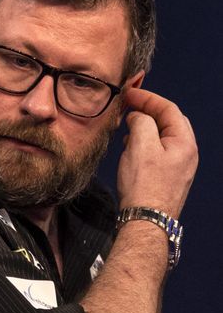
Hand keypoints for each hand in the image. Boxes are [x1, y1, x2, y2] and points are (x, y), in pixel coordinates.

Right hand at [116, 87, 197, 216]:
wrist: (146, 219)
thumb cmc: (145, 185)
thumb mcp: (141, 145)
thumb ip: (142, 122)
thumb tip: (138, 117)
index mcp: (184, 142)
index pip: (169, 109)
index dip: (148, 98)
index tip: (129, 93)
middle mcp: (186, 153)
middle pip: (168, 122)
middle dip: (147, 111)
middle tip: (128, 106)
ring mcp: (177, 166)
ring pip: (161, 137)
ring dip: (143, 127)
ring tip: (125, 127)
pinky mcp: (166, 176)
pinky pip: (156, 151)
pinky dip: (142, 143)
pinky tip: (129, 148)